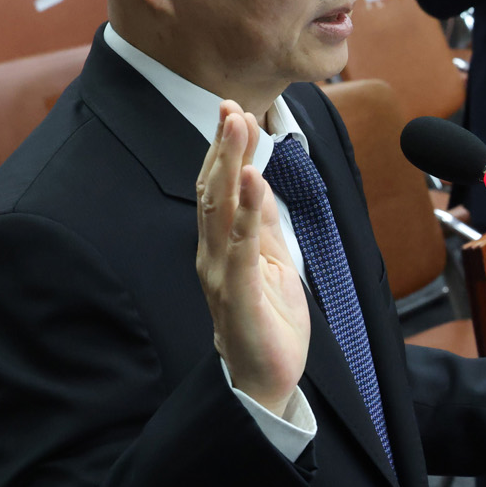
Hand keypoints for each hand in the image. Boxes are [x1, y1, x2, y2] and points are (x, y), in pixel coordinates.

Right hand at [196, 103, 309, 413]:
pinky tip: (257, 181)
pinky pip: (244, 246)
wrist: (265, 379)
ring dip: (231, 166)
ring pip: (222, 211)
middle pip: (214, 192)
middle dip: (222, 148)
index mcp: (222, 246)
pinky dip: (250, 211)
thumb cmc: (268, 323)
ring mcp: (223, 274)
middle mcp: (214, 255)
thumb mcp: (271, 262)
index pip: (219, 190)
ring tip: (238, 129)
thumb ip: (263, 225)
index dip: (224, 151)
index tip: (231, 112)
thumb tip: (263, 184)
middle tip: (228, 108)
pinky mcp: (241, 293)